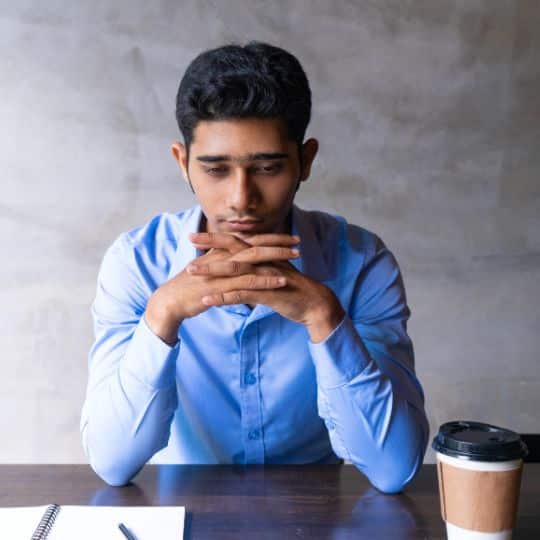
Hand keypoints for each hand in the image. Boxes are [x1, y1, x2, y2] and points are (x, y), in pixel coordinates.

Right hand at [145, 232, 300, 343]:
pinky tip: (282, 280)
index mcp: (221, 251)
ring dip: (277, 257)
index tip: (289, 237)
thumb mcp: (208, 270)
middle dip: (278, 242)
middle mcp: (223, 256)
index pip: (250, 239)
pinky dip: (266, 280)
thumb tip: (238, 262)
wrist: (170, 301)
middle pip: (255, 244)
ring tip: (296, 257)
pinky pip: (248, 281)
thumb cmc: (190, 287)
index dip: (271, 237)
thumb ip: (224, 264)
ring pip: (255, 260)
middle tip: (298, 242)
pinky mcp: (222, 286)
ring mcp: (222, 270)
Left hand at [187, 233, 345, 340]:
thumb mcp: (273, 272)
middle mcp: (262, 261)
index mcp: (263, 255)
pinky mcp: (267, 293)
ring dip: (210, 270)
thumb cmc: (292, 288)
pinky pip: (241, 294)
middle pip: (232, 249)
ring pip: (233, 270)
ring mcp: (264, 276)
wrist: (314, 303)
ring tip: (189, 271)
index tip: (195, 235)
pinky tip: (207, 301)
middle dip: (209, 244)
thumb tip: (243, 262)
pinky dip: (223, 297)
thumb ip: (258, 265)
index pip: (235, 242)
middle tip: (189, 239)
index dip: (215, 237)